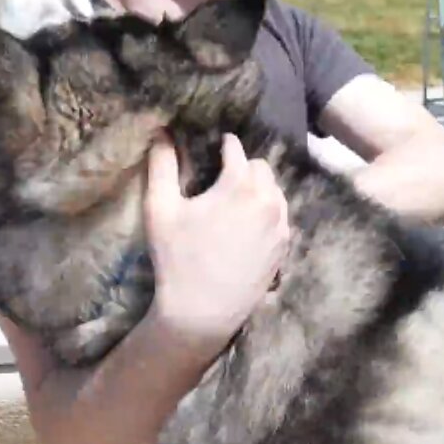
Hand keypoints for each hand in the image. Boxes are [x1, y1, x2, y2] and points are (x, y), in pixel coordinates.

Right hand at [143, 131, 289, 354]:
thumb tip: (162, 132)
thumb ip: (161, 165)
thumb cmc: (177, 257)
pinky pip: (280, 217)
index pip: (236, 149)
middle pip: (261, 167)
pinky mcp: (284, 248)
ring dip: (258, 189)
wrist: (202, 311)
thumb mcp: (160, 208)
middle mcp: (268, 200)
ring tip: (234, 202)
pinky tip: (244, 226)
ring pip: (275, 192)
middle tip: (220, 178)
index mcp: (240, 185)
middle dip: (243, 167)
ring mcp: (281, 226)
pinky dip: (266, 212)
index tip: (212, 149)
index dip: (222, 145)